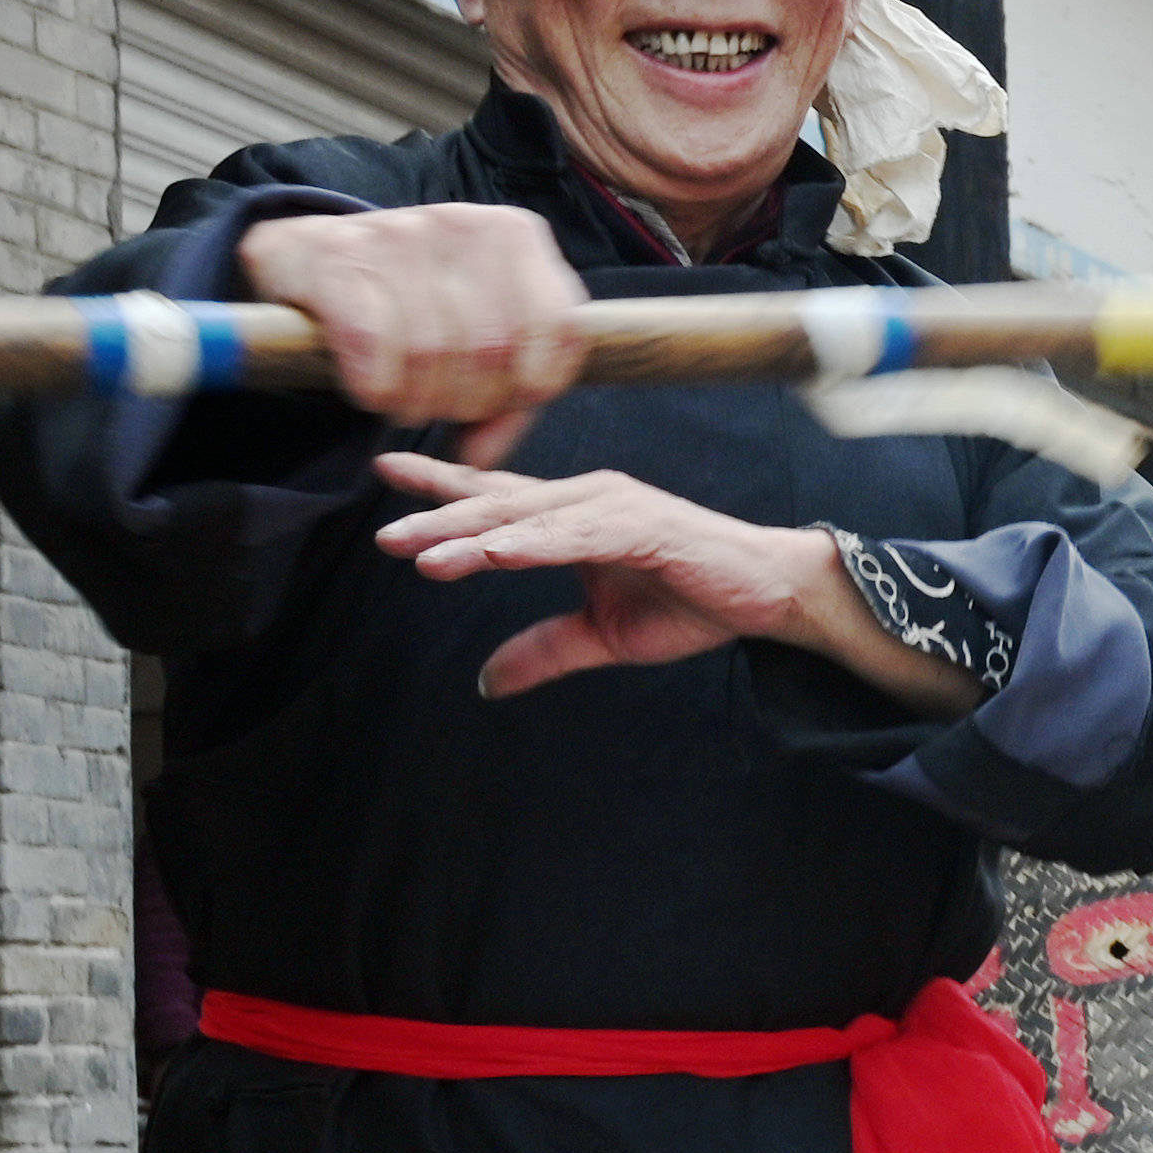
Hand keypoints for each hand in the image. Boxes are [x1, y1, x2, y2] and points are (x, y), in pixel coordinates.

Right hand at [240, 203, 586, 461]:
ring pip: (432, 352)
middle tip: (437, 407)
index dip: (532, 387)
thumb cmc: (408, 305)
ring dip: (415, 401)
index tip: (497, 402)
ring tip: (403, 400)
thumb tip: (483, 455)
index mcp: (515, 235)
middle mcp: (464, 224)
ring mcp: (400, 231)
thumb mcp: (474, 338)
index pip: (561, 330)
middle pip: (494, 350)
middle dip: (466, 402)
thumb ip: (508, 395)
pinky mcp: (339, 255)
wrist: (308, 256)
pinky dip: (374, 386)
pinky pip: (372, 343)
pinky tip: (370, 391)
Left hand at [367, 452, 951, 704]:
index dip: (441, 485)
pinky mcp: (640, 526)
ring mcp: (611, 507)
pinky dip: (528, 544)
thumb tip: (486, 682)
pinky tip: (491, 554)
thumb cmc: (693, 602)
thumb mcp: (602, 636)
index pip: (496, 497)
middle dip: (437, 518)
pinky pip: (571, 536)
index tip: (386, 470)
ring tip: (418, 554)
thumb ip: (544, 650)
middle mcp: (586, 498)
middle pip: (496, 505)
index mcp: (574, 516)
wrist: (768, 595)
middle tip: (384, 533)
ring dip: (470, 536)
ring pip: (523, 519)